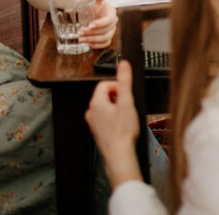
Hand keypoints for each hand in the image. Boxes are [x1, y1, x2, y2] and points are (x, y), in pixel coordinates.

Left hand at [79, 0, 117, 48]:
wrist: (82, 10)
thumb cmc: (88, 3)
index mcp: (111, 12)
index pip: (109, 20)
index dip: (101, 24)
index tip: (90, 25)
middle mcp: (112, 22)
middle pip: (106, 31)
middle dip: (92, 33)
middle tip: (80, 32)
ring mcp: (109, 30)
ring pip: (105, 38)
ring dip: (92, 40)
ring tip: (80, 38)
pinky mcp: (105, 37)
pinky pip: (104, 44)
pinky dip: (96, 45)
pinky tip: (87, 43)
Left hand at [85, 60, 143, 187]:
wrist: (119, 155)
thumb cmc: (123, 131)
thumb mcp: (127, 102)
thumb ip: (125, 81)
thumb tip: (123, 63)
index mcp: (96, 103)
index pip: (105, 84)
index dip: (118, 87)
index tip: (126, 95)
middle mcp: (91, 112)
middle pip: (105, 95)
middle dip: (118, 98)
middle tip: (127, 107)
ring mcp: (93, 123)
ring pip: (105, 107)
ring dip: (116, 108)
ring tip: (125, 118)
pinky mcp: (97, 131)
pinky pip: (105, 118)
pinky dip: (113, 119)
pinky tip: (122, 126)